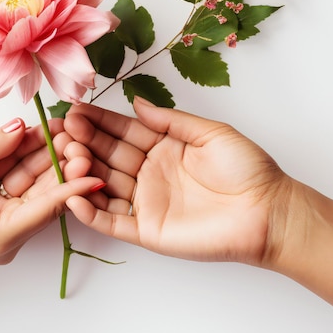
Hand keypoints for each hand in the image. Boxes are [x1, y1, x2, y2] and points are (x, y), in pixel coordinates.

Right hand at [0, 118, 100, 276]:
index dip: (76, 183)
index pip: (50, 205)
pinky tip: (27, 137)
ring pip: (26, 186)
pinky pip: (8, 186)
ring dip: (38, 158)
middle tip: (74, 130)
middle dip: (58, 161)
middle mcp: (8, 234)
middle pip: (42, 193)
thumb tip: (19, 126)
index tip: (98, 165)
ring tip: (56, 126)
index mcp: (4, 234)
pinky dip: (15, 163)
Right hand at [63, 98, 291, 265]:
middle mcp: (148, 173)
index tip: (75, 110)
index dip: (99, 121)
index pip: (122, 131)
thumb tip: (135, 102)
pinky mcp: (146, 231)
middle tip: (65, 129)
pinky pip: (111, 221)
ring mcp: (145, 203)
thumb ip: (170, 120)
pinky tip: (72, 197)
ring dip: (82, 173)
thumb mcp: (210, 132)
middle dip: (84, 141)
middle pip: (108, 155)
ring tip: (66, 158)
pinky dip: (90, 212)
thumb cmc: (246, 169)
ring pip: (103, 185)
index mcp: (162, 147)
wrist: (268, 212)